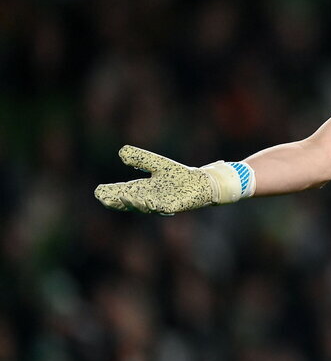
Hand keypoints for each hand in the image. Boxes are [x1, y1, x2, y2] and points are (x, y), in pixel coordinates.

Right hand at [95, 145, 229, 214]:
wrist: (201, 183)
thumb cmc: (179, 176)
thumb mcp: (157, 164)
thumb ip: (140, 158)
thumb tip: (121, 152)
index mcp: (141, 190)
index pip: (121, 194)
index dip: (109, 194)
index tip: (99, 192)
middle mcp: (148, 199)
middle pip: (128, 203)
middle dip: (117, 201)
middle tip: (105, 197)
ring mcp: (159, 205)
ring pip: (143, 207)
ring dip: (133, 203)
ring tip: (124, 196)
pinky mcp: (173, 207)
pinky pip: (161, 208)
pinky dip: (152, 205)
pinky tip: (147, 200)